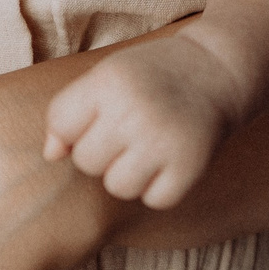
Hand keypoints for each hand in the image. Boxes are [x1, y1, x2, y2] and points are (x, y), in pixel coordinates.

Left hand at [42, 36, 241, 208]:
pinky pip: (154, 200)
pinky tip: (169, 160)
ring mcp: (165, 141)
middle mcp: (136, 111)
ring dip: (128, 174)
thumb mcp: (107, 76)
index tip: (100, 115)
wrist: (218, 69)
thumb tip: (50, 155)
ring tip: (146, 147)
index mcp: (109, 82)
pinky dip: (159, 187)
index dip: (74, 127)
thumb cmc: (151, 76)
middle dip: (102, 151)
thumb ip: (70, 110)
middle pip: (86, 162)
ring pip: (117, 187)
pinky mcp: (191, 166)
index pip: (61, 125)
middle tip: (129, 129)